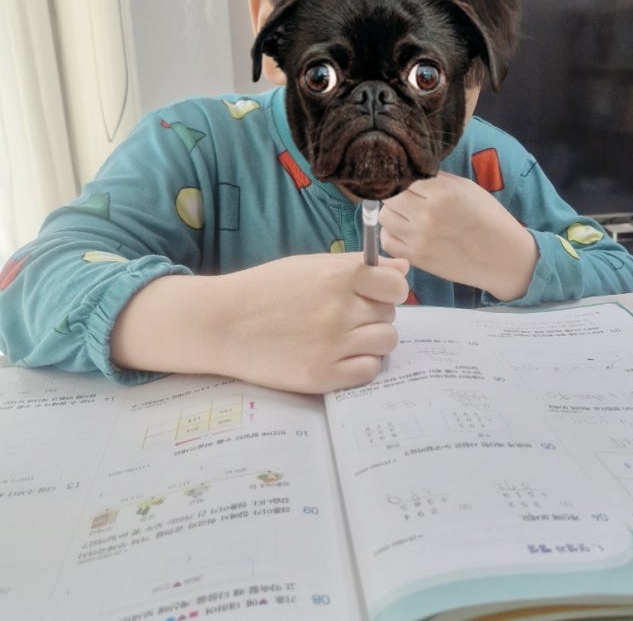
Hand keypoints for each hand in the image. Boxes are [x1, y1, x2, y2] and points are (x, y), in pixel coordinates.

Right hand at [217, 253, 409, 392]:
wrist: (223, 324)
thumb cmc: (267, 289)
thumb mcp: (311, 265)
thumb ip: (359, 264)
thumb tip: (403, 267)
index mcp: (338, 276)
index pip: (396, 285)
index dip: (390, 289)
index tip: (376, 292)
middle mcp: (340, 309)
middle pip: (390, 314)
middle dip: (374, 313)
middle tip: (345, 315)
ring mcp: (333, 344)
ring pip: (386, 341)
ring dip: (372, 339)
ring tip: (344, 336)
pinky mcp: (323, 375)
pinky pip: (369, 370)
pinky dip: (360, 364)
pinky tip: (339, 355)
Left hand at [379, 171, 536, 300]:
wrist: (504, 258)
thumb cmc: (489, 219)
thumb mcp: (467, 188)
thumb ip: (436, 179)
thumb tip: (409, 170)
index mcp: (443, 191)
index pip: (403, 175)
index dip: (403, 178)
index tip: (406, 181)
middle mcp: (427, 213)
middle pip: (389, 195)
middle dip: (396, 195)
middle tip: (408, 199)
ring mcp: (419, 237)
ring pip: (384, 217)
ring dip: (393, 214)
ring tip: (409, 216)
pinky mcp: (416, 258)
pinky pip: (387, 241)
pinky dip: (392, 236)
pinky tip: (407, 233)